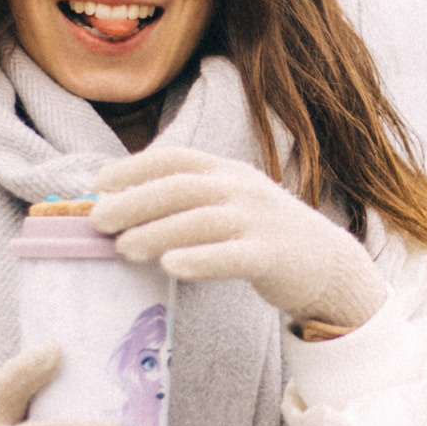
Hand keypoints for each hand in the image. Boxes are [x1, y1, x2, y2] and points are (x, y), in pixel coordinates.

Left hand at [91, 146, 386, 331]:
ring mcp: (258, 221)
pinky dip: (199, 259)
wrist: (327, 264)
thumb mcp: (232, 204)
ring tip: (124, 247)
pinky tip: (170, 266)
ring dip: (157, 232)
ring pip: (200, 220)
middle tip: (99, 220)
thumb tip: (125, 209)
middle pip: (181, 187)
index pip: (176, 159)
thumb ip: (190, 202)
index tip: (100, 183)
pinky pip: (231, 255)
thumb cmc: (264, 236)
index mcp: (228, 172)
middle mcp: (242, 189)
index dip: (135, 167)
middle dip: (135, 201)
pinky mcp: (271, 256)